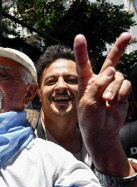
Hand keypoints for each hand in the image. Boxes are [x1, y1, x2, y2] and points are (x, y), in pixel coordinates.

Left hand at [74, 33, 131, 169]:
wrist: (101, 130)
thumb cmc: (89, 117)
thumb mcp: (87, 102)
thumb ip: (97, 85)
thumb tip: (111, 70)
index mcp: (86, 81)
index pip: (83, 63)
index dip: (81, 50)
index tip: (79, 36)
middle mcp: (100, 80)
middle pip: (111, 60)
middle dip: (119, 47)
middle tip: (127, 35)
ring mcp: (112, 86)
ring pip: (117, 77)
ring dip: (112, 88)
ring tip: (107, 100)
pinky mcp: (122, 92)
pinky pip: (125, 85)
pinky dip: (121, 93)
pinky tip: (115, 102)